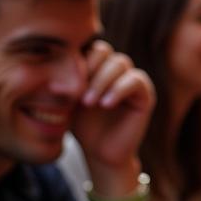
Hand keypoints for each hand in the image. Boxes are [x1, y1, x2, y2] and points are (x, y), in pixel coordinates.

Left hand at [72, 41, 154, 180]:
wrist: (100, 152)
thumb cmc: (82, 126)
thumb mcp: (69, 99)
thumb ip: (67, 80)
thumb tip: (55, 64)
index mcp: (98, 66)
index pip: (89, 48)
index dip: (76, 61)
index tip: (60, 85)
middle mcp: (117, 70)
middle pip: (105, 51)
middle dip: (89, 69)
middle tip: (76, 93)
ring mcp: (132, 80)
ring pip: (120, 63)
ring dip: (101, 81)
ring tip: (88, 103)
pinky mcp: (145, 95)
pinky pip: (135, 81)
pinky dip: (118, 90)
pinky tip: (105, 105)